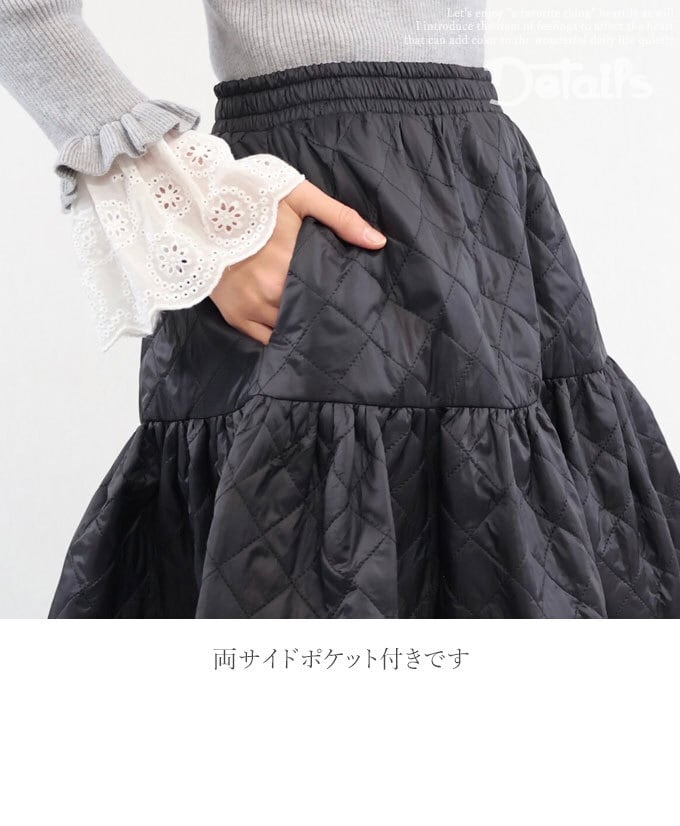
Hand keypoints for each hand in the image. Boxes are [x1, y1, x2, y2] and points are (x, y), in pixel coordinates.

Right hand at [209, 179, 386, 343]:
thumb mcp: (298, 198)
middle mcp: (269, 293)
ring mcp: (250, 308)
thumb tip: (377, 242)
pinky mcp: (235, 316)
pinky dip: (281, 337)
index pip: (326, 295)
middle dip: (323, 315)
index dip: (341, 301)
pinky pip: (265, 339)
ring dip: (303, 327)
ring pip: (288, 330)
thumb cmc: (251, 201)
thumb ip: (341, 218)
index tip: (355, 303)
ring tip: (321, 327)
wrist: (198, 208)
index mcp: (288, 266)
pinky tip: (295, 334)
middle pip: (308, 315)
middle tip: (341, 318)